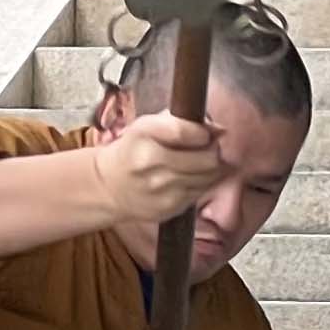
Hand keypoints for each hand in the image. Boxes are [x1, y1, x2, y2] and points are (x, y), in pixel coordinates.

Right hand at [96, 113, 223, 223]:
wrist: (109, 186)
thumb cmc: (133, 150)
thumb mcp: (147, 126)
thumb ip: (181, 122)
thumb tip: (220, 130)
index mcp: (142, 135)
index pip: (185, 131)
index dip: (204, 132)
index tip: (205, 133)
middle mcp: (150, 162)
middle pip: (206, 158)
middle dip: (213, 150)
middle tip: (207, 148)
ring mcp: (160, 188)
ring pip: (209, 176)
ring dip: (211, 167)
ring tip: (198, 162)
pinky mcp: (169, 207)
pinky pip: (200, 191)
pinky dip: (201, 183)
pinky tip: (189, 177)